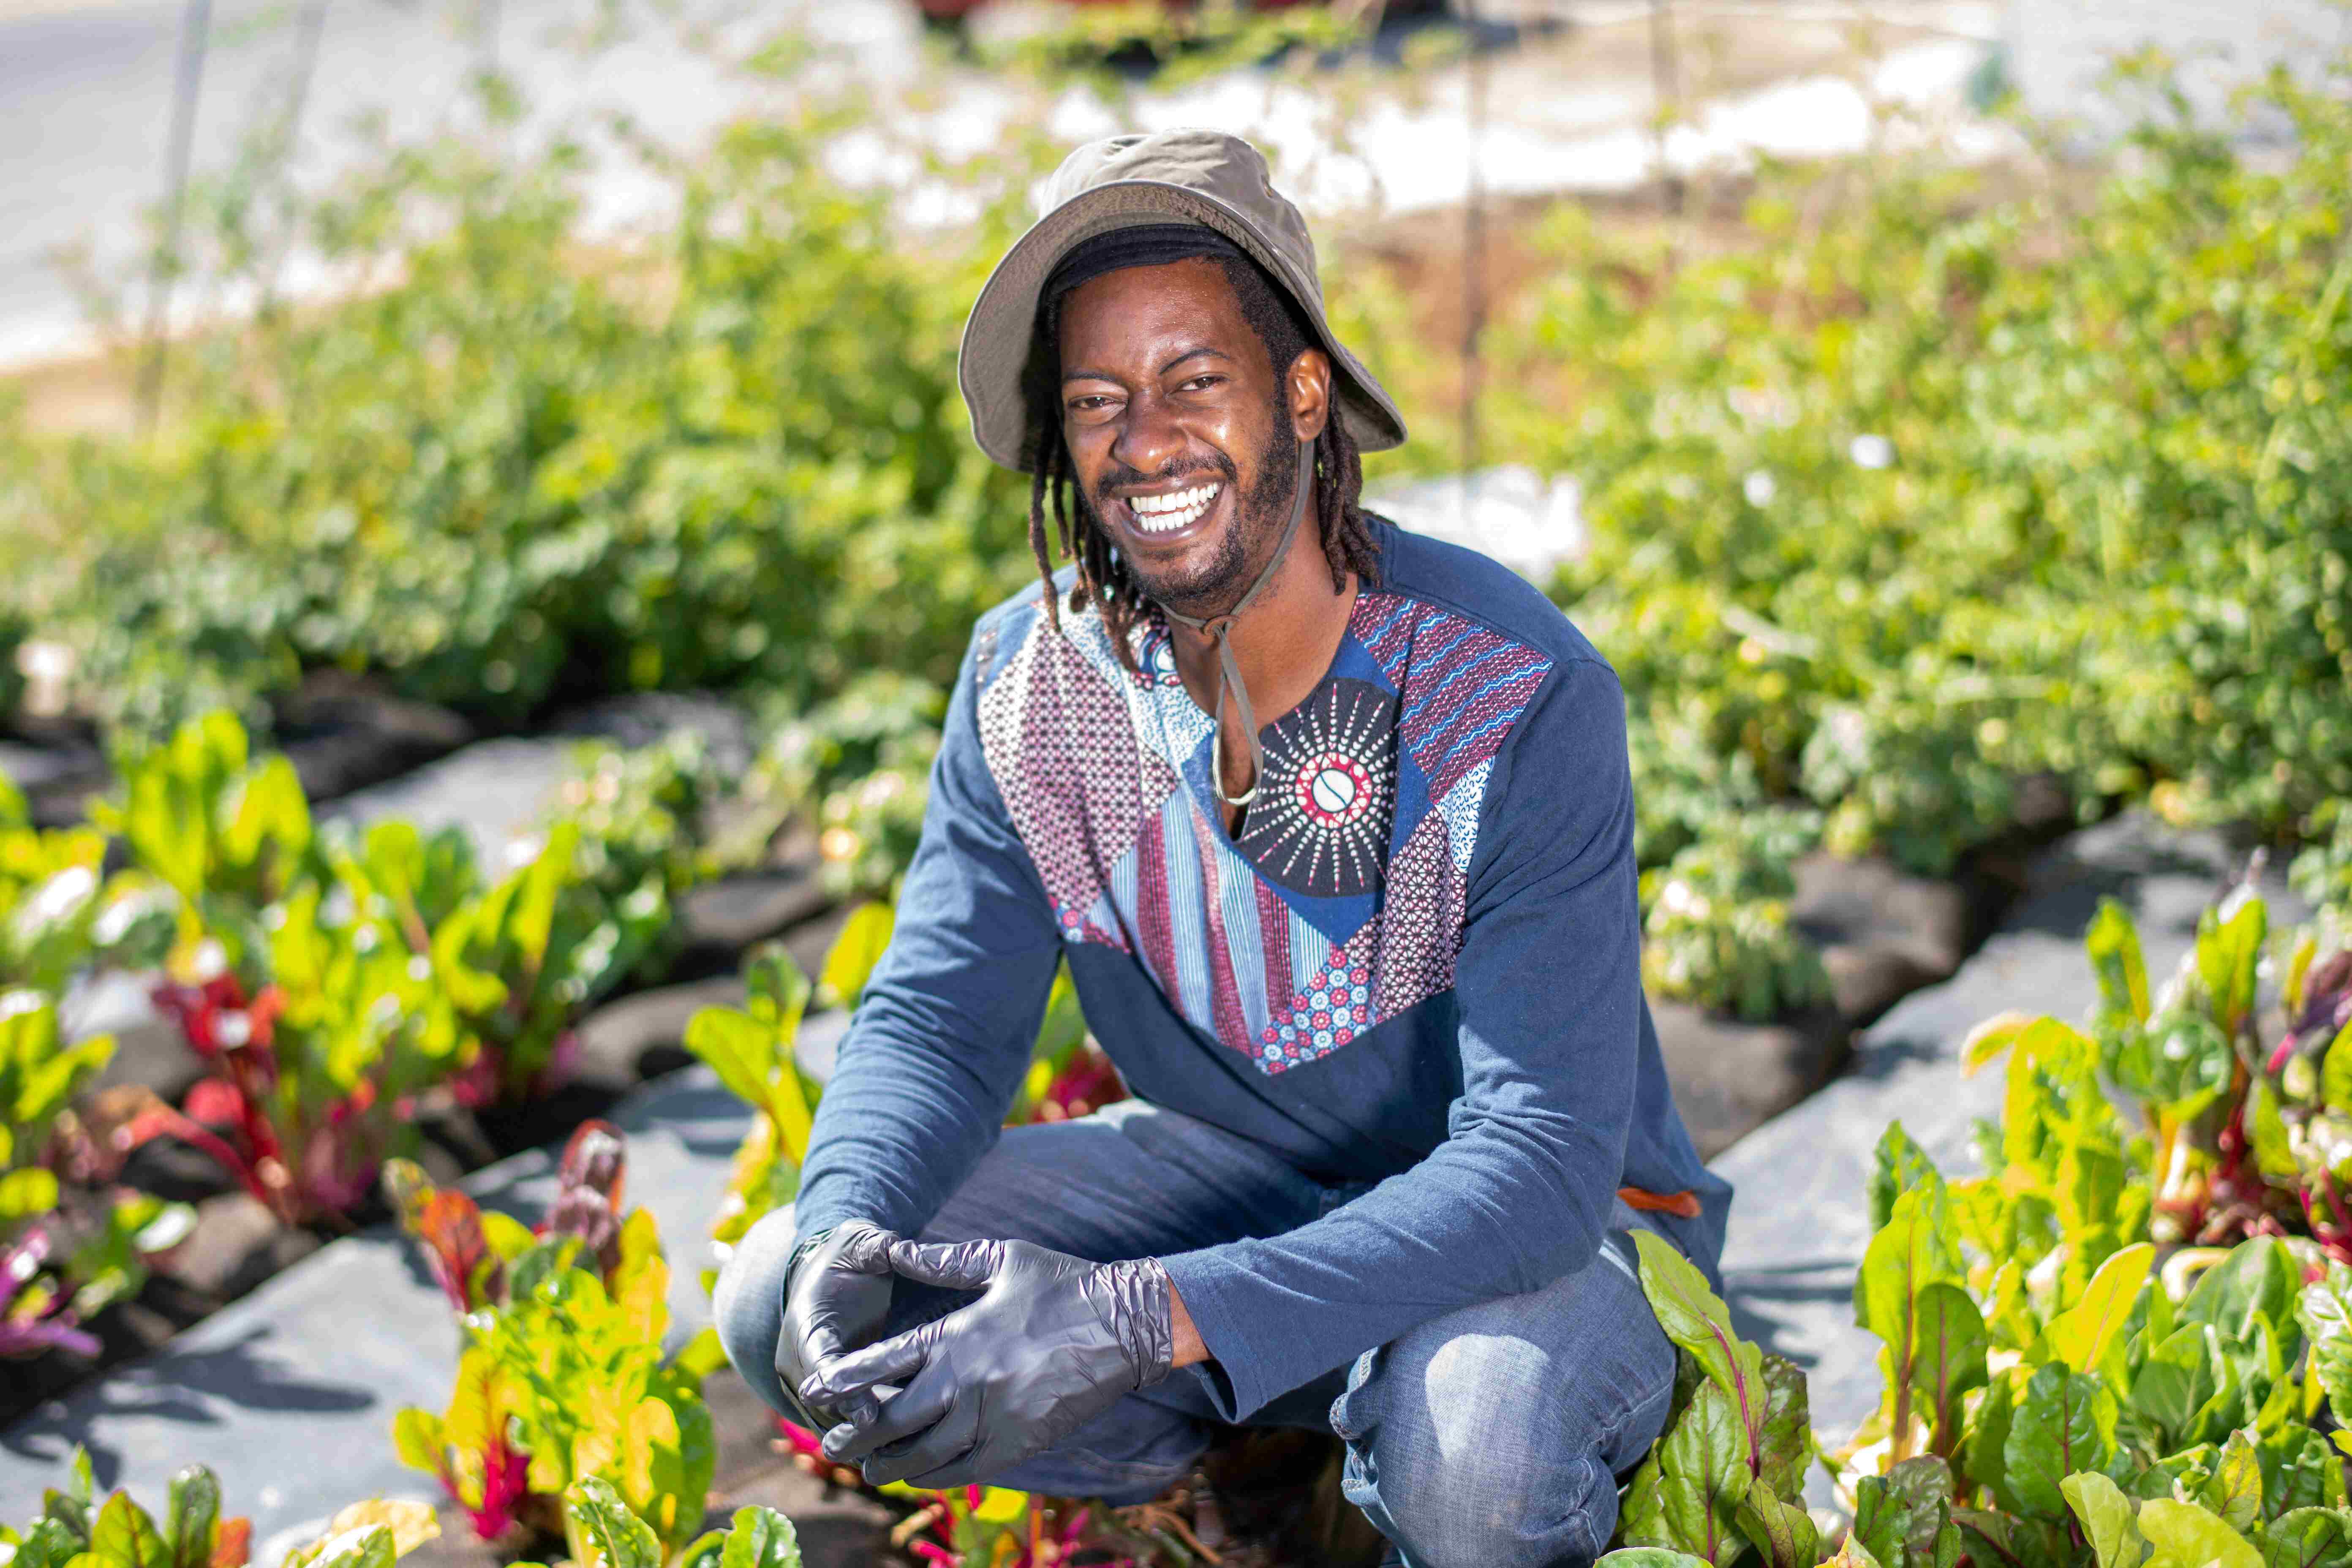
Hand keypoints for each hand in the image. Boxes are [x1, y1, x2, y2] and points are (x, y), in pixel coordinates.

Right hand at [776, 1220, 898, 1430]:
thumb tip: (902, 1249)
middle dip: (854, 1428)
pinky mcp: (819, 1391)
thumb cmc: (850, 1257)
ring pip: (827, 1420)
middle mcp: (795, 1358)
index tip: (870, 1414)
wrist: (825, 1269)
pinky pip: (835, 1421)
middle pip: (821, 1404)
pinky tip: (896, 1451)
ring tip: (899, 1459)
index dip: (843, 1392)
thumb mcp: (865, 1245)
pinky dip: (860, 1437)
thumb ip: (882, 1249)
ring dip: (858, 1440)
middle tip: (894, 1448)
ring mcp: (803, 1379)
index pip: (820, 1365)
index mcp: (805, 1324)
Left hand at [799, 1237, 1174, 1488]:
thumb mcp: (1003, 1258)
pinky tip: (922, 1478)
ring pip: (927, 1455)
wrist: (1126, 1325)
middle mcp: (970, 1381)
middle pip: (895, 1421)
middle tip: (831, 1447)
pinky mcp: (1022, 1442)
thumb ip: (945, 1261)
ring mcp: (996, 1416)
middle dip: (858, 1437)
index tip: (816, 1389)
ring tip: (869, 1471)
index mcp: (960, 1334)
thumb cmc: (1064, 1283)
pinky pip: (968, 1471)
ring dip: (892, 1466)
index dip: (845, 1380)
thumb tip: (898, 1249)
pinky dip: (938, 1478)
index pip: (885, 1363)